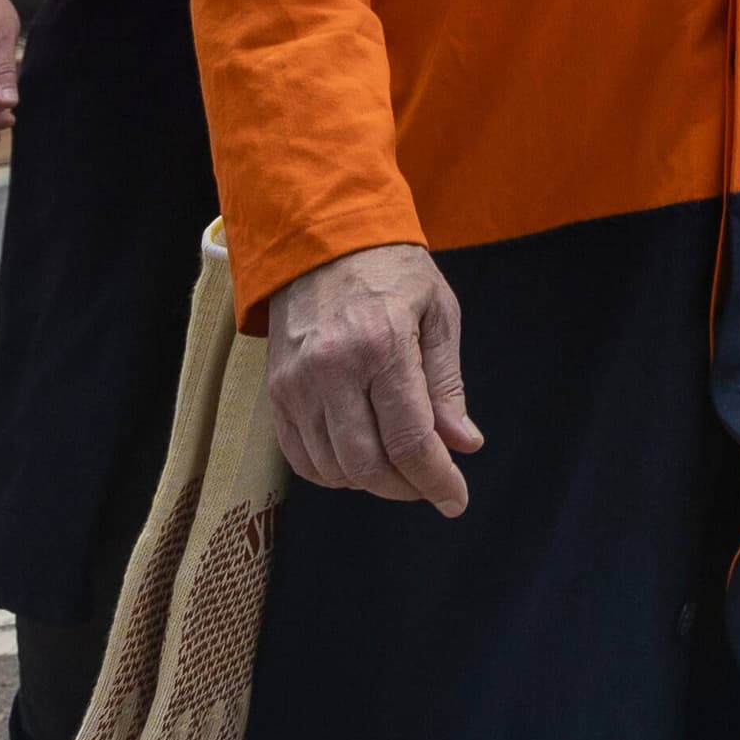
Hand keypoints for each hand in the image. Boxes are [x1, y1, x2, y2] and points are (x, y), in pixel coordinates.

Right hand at [264, 242, 479, 513]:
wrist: (319, 239)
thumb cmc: (390, 270)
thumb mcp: (437, 312)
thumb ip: (447, 383)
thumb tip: (463, 444)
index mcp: (382, 344)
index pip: (410, 439)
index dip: (436, 480)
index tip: (455, 500)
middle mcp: (333, 368)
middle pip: (368, 465)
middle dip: (405, 487)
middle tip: (429, 482)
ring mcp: (297, 383)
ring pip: (334, 469)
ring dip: (371, 482)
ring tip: (398, 464)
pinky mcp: (276, 392)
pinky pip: (302, 458)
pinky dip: (333, 472)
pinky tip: (359, 456)